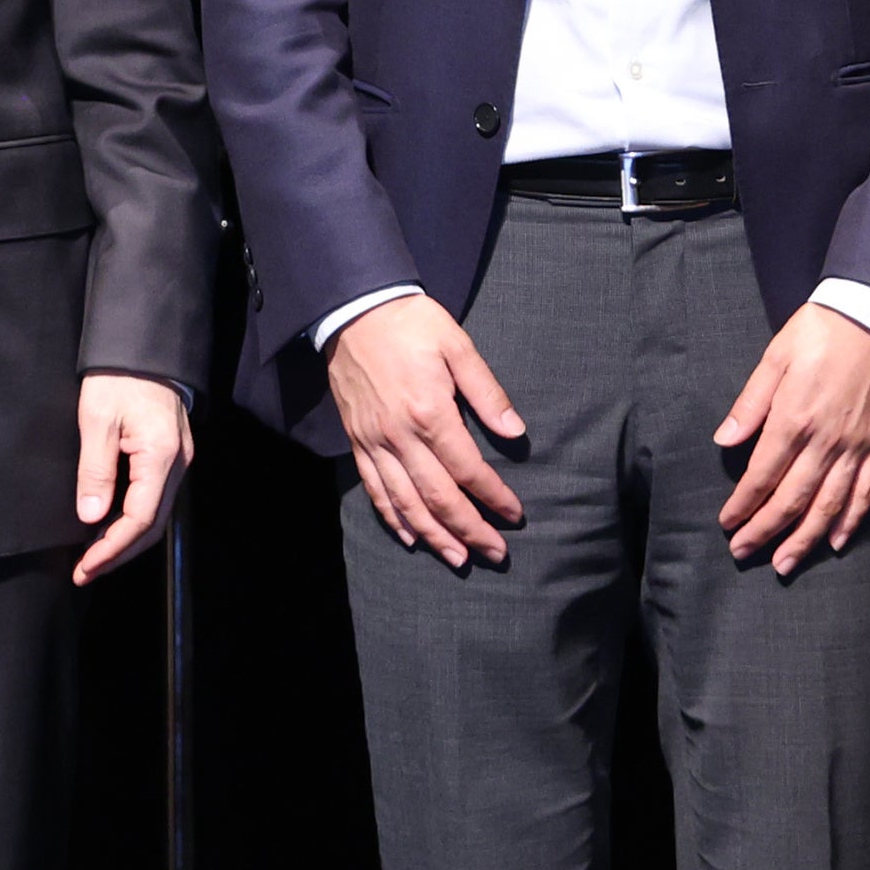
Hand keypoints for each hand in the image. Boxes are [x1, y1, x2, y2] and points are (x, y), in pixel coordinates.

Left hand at [70, 375, 192, 585]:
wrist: (142, 346)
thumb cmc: (117, 377)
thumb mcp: (97, 420)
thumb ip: (96, 470)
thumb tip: (92, 516)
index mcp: (160, 455)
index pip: (140, 518)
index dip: (112, 548)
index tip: (85, 566)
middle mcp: (178, 461)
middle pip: (153, 524)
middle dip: (119, 553)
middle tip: (85, 572)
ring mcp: (179, 458)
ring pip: (157, 513)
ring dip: (126, 539)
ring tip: (93, 556)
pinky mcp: (171, 452)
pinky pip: (156, 496)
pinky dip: (133, 518)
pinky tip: (108, 525)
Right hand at [325, 294, 527, 567]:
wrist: (354, 310)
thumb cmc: (412, 324)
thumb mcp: (458, 346)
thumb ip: (487, 393)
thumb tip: (516, 432)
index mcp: (430, 412)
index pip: (468, 469)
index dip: (493, 496)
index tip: (515, 515)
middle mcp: (400, 436)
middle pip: (438, 497)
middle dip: (469, 530)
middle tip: (496, 554)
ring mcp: (375, 442)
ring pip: (406, 503)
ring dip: (434, 536)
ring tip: (459, 558)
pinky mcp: (358, 441)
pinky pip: (375, 489)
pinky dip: (394, 518)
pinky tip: (411, 536)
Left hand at [713, 302, 869, 574]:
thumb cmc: (820, 331)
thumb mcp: (775, 356)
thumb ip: (750, 404)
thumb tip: (723, 440)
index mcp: (795, 418)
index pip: (763, 474)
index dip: (743, 504)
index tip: (727, 524)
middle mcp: (826, 441)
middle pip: (793, 498)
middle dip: (766, 530)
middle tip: (744, 552)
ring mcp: (856, 446)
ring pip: (829, 504)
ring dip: (805, 538)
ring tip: (785, 563)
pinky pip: (867, 491)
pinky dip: (852, 520)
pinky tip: (836, 541)